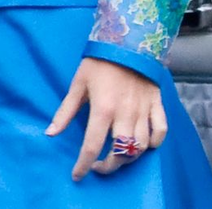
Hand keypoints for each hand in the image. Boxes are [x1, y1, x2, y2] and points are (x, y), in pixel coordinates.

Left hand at [46, 57, 167, 180]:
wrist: (130, 37)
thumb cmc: (101, 60)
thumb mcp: (79, 83)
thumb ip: (66, 111)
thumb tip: (50, 133)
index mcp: (103, 109)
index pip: (92, 147)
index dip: (83, 165)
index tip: (78, 174)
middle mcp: (125, 113)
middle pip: (120, 153)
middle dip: (109, 166)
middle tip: (100, 164)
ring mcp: (143, 109)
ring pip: (141, 146)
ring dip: (129, 157)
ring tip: (119, 155)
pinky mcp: (156, 102)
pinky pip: (161, 129)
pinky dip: (155, 142)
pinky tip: (144, 143)